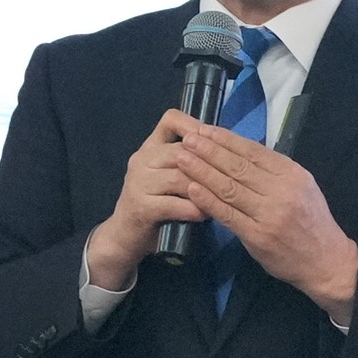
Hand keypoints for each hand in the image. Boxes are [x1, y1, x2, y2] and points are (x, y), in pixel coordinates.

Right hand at [80, 111, 209, 296]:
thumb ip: (187, 162)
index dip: (195, 126)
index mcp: (150, 147)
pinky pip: (174, 204)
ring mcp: (139, 182)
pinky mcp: (141, 206)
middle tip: (231, 178)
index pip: (171, 119)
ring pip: (180, 177)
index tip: (215, 142)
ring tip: (221, 199)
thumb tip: (226, 151)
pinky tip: (205, 215)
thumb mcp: (169, 177)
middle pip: (182, 151)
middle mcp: (142, 159)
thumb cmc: (155, 206)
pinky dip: (194, 209)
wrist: (125, 237)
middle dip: (210, 165)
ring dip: (205, 189)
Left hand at [164, 120, 357, 324]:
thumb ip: (275, 171)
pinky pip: (228, 214)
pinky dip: (208, 200)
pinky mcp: (257, 236)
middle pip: (238, 166)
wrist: (327, 261)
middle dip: (209, 150)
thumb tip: (240, 151)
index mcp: (292, 174)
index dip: (226, 139)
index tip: (205, 129)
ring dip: (202, 171)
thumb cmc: (311, 222)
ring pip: (229, 187)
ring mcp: (269, 214)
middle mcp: (282, 191)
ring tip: (182, 158)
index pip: (254, 151)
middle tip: (187, 138)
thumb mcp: (302, 187)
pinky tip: (192, 188)